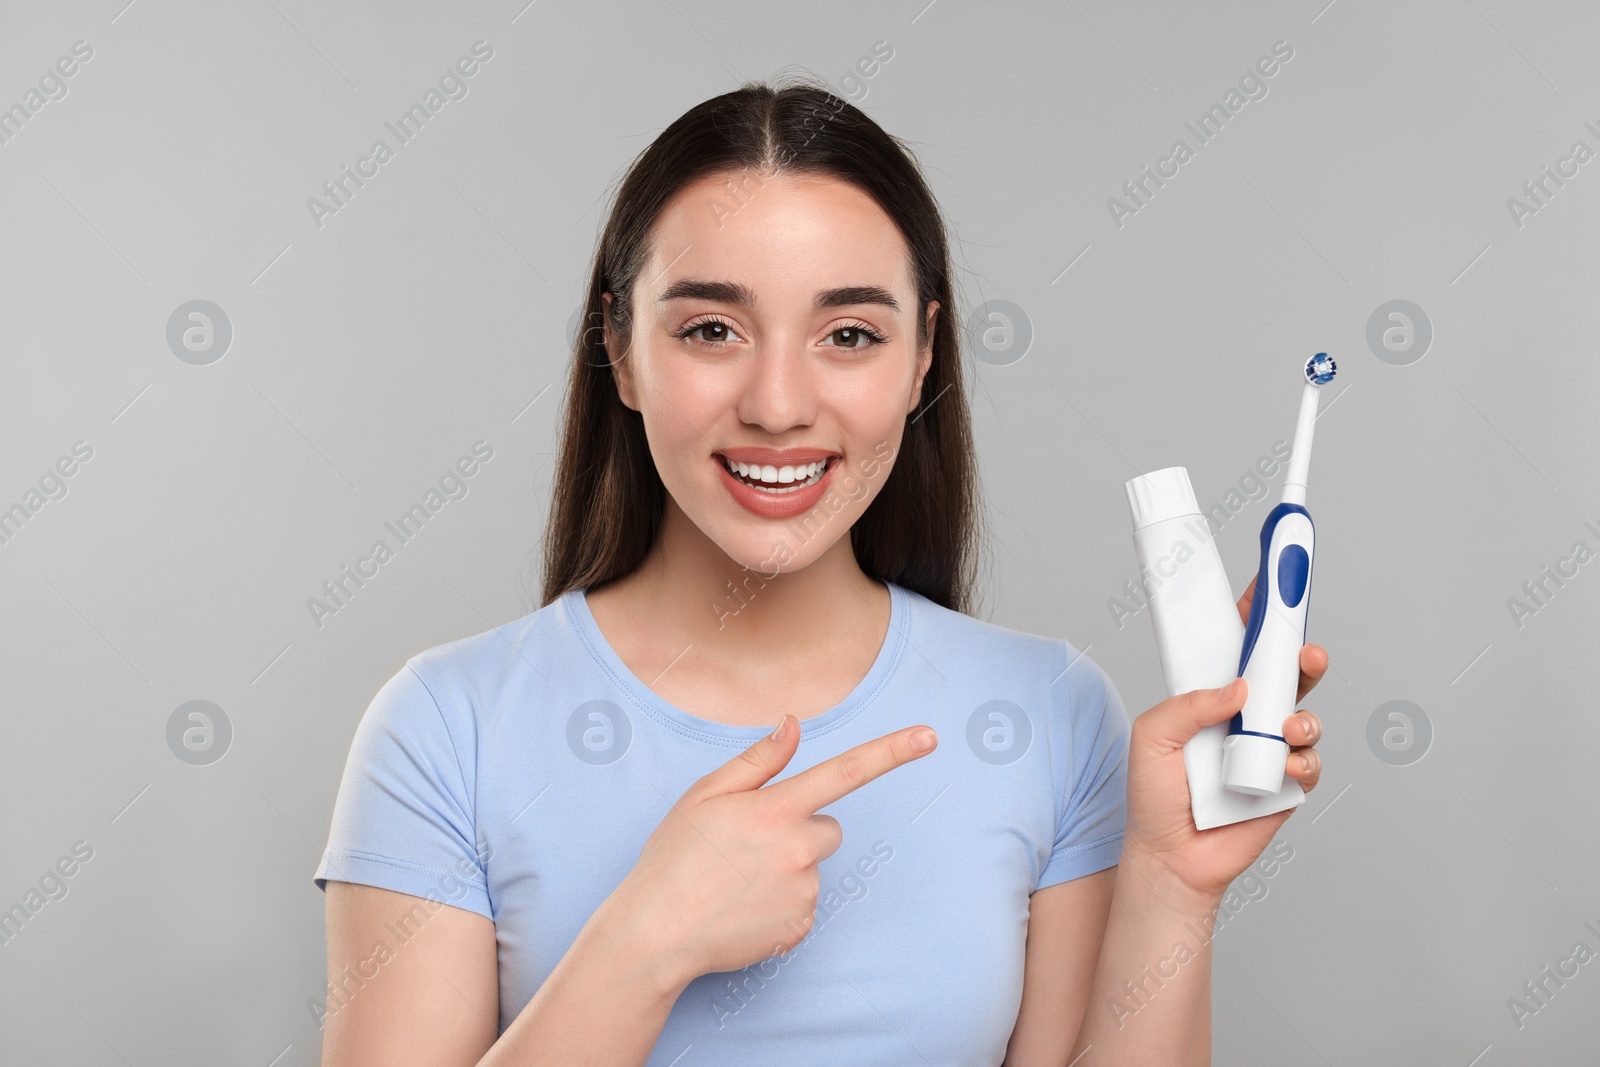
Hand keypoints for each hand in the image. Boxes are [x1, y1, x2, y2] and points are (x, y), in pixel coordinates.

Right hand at [616, 714, 938, 981]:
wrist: (657, 933)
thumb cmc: (673, 858)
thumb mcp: (705, 796)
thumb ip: (758, 761)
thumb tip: (794, 725)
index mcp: (777, 809)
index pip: (847, 770)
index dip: (893, 751)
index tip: (930, 736)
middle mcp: (799, 849)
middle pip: (829, 826)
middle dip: (801, 829)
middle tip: (750, 845)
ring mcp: (804, 892)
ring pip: (813, 866)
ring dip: (787, 867)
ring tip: (737, 881)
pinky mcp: (801, 928)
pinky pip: (803, 903)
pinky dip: (781, 903)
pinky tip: (743, 907)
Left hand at [1120, 573, 1326, 905]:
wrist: (1171, 859)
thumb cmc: (1155, 796)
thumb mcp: (1152, 738)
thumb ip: (1188, 706)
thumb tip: (1238, 688)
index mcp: (1211, 697)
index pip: (1238, 648)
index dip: (1256, 615)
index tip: (1272, 584)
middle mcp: (1245, 718)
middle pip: (1284, 674)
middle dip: (1300, 656)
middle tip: (1305, 650)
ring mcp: (1268, 749)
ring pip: (1304, 716)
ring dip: (1301, 717)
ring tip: (1284, 729)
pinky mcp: (1287, 783)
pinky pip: (1310, 761)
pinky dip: (1301, 760)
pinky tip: (1282, 768)